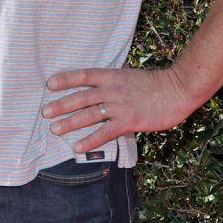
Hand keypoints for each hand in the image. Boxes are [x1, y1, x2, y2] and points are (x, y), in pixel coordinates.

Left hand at [41, 67, 190, 154]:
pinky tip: (77, 146)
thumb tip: (99, 91)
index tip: (50, 84)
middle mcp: (113, 89)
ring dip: (70, 122)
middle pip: (81, 97)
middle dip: (61, 105)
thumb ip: (114, 84)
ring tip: (54, 129)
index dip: (65, 79)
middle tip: (45, 112)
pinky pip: (104, 132)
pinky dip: (89, 140)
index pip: (84, 75)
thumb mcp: (130, 77)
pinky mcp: (129, 121)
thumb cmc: (156, 84)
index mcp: (113, 76)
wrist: (177, 89)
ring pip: (89, 114)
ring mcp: (120, 105)